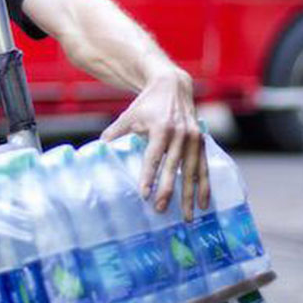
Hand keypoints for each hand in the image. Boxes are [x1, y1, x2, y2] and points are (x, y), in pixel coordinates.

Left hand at [99, 66, 210, 219]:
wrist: (173, 86)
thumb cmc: (147, 103)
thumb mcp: (129, 115)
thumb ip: (115, 133)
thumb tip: (98, 149)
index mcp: (161, 127)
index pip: (154, 156)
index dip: (149, 176)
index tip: (144, 194)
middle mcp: (180, 134)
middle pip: (173, 167)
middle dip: (168, 190)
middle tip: (160, 210)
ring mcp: (194, 139)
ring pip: (192, 171)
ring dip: (190, 195)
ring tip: (187, 217)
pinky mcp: (202, 142)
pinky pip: (204, 167)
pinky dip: (204, 186)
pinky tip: (204, 203)